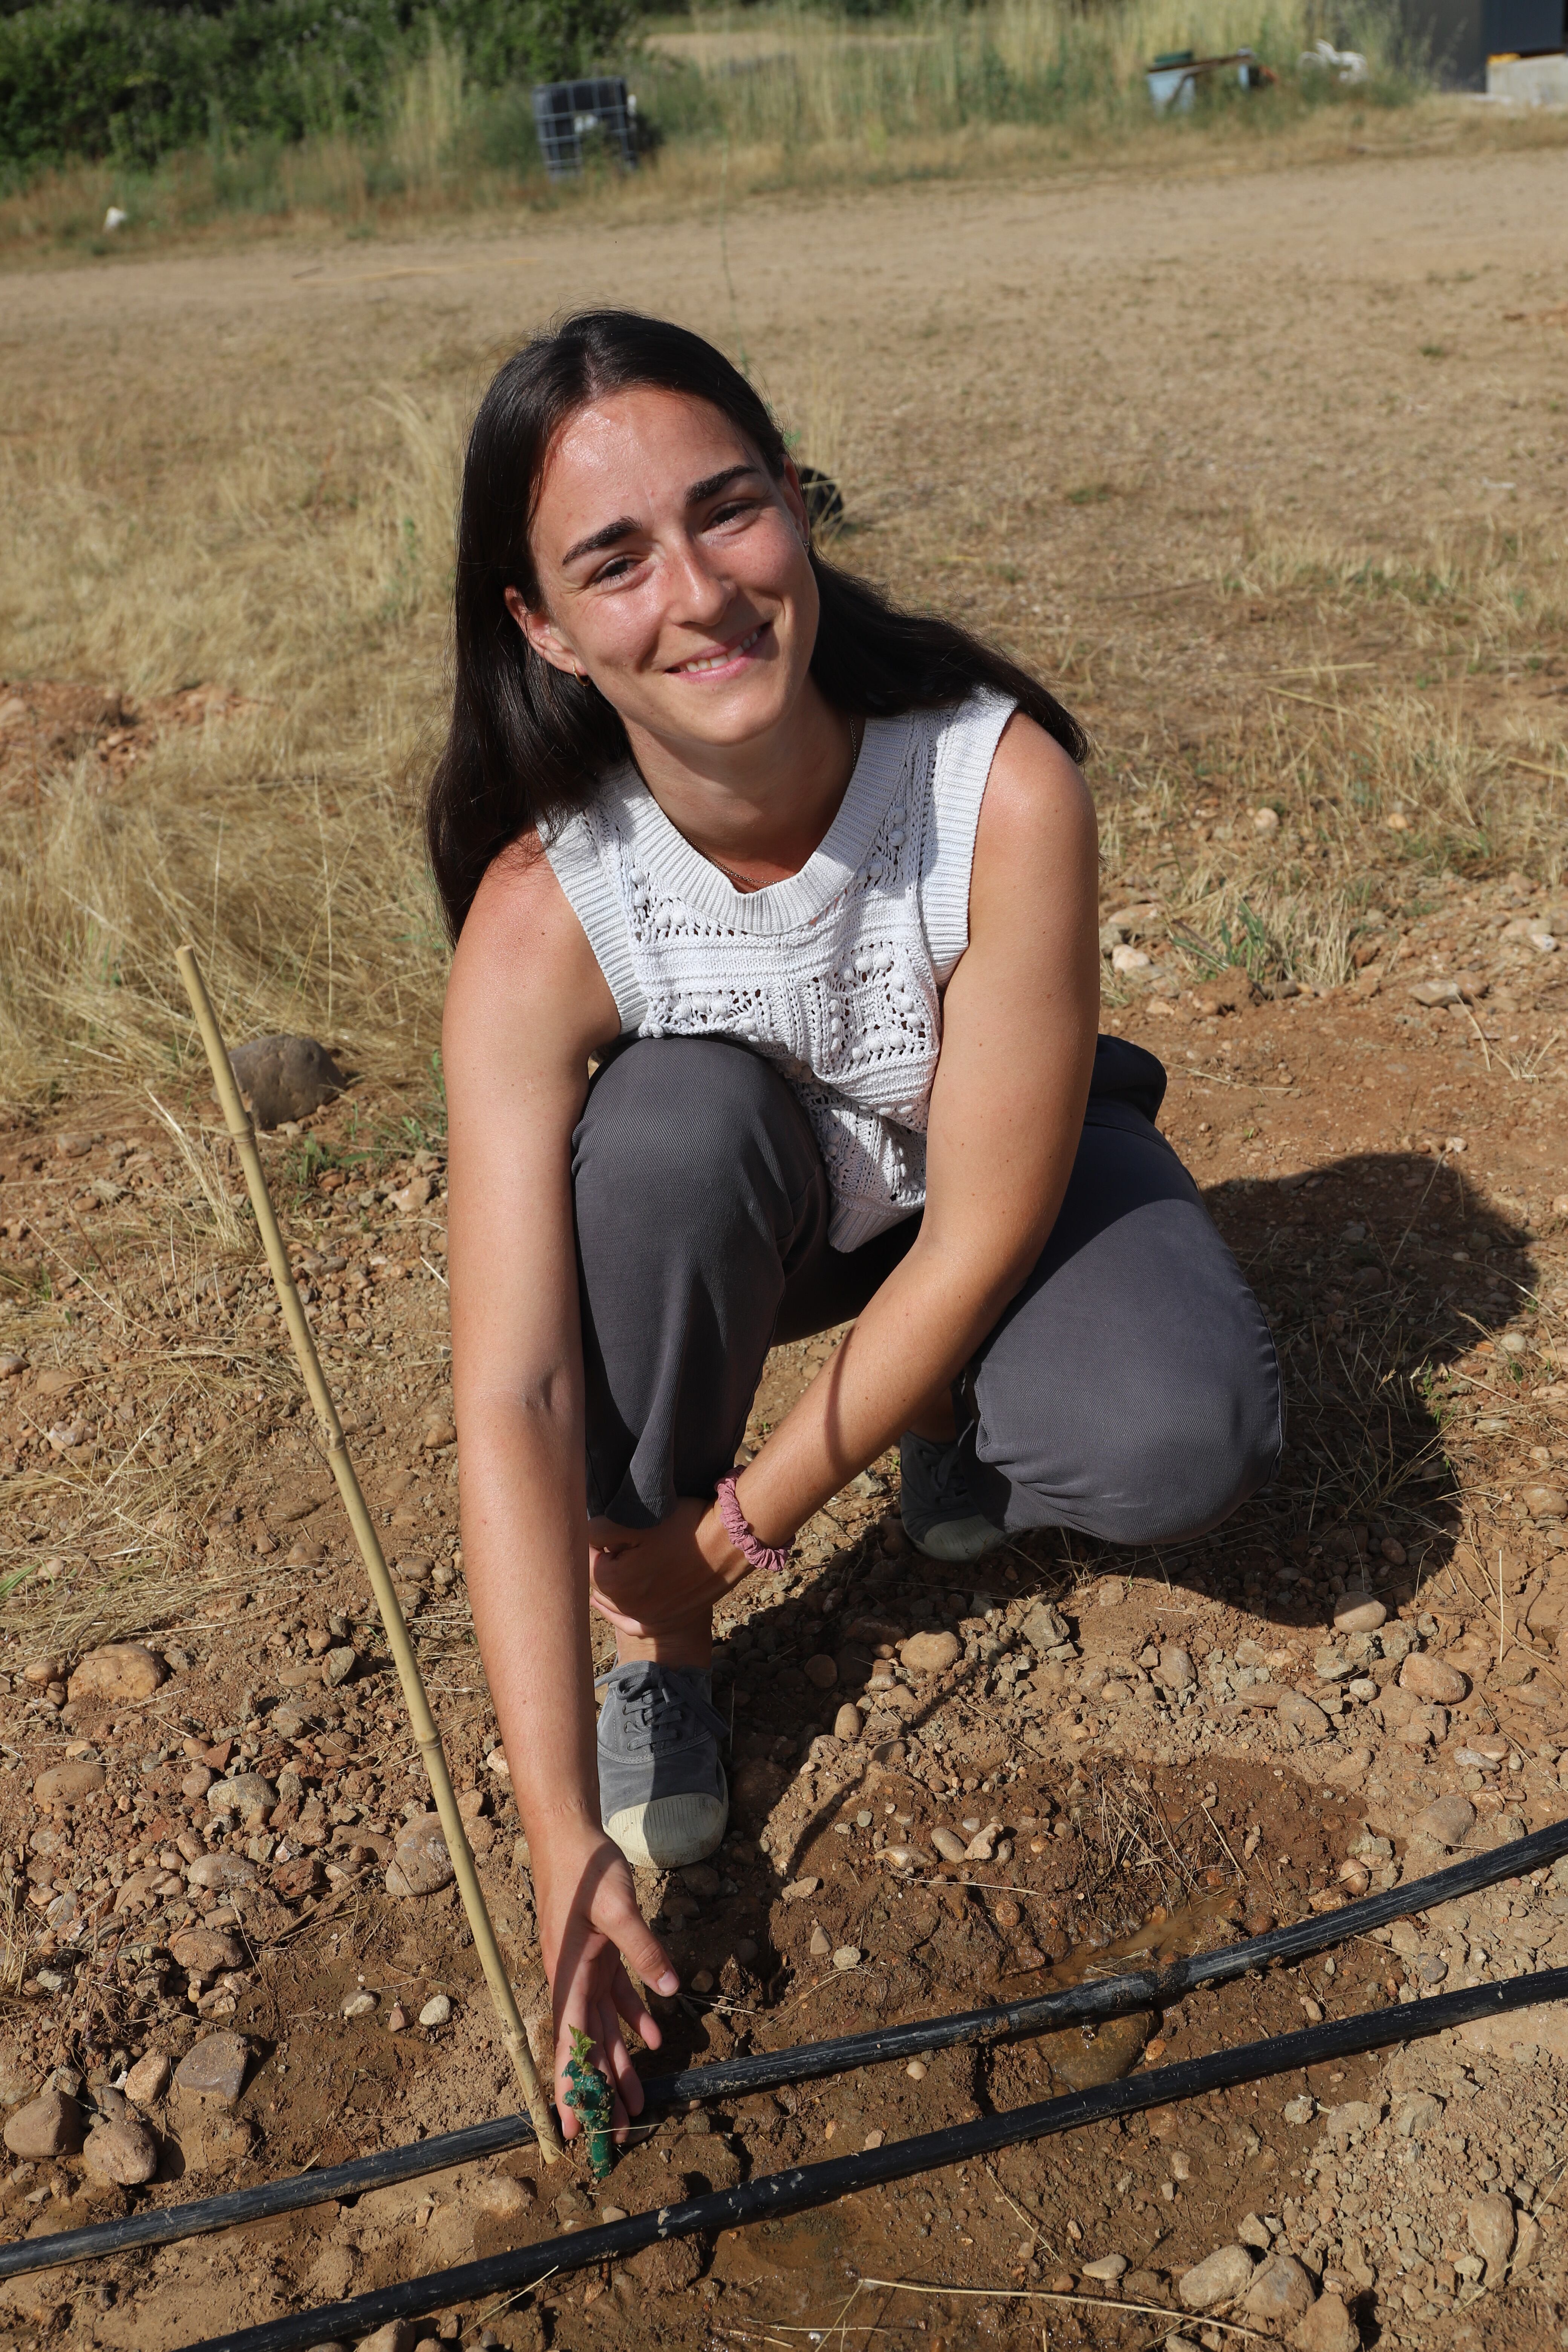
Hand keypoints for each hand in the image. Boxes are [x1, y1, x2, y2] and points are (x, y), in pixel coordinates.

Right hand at [532, 1821, 678, 2141]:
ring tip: (635, 2102)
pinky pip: (616, 1996)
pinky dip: (633, 2017)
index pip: (570, 2043)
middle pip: (587, 2045)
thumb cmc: (585, 1871)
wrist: (569, 1836)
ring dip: (619, 2063)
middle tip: (615, 2134)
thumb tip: (670, 1988)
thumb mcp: (617, 1908)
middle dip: (601, 2089)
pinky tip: (653, 2036)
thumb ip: (643, 1948)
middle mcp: (571, 1980)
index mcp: (567, 1977)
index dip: (573, 2087)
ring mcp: (584, 1968)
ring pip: (602, 2027)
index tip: (574, 2128)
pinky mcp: (598, 1954)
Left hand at [588, 1498, 744, 1642]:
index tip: (606, 1526)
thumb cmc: (686, 1526)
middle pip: (599, 1582)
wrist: (730, 1544)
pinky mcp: (665, 1623)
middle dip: (602, 1562)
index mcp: (613, 1581)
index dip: (595, 1540)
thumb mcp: (637, 1519)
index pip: (587, 1559)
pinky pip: (631, 1624)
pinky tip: (608, 1603)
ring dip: (610, 1584)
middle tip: (613, 1541)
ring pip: (613, 1602)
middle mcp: (626, 1608)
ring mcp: (647, 1619)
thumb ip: (600, 1529)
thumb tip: (585, 1536)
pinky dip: (619, 1613)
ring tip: (612, 1563)